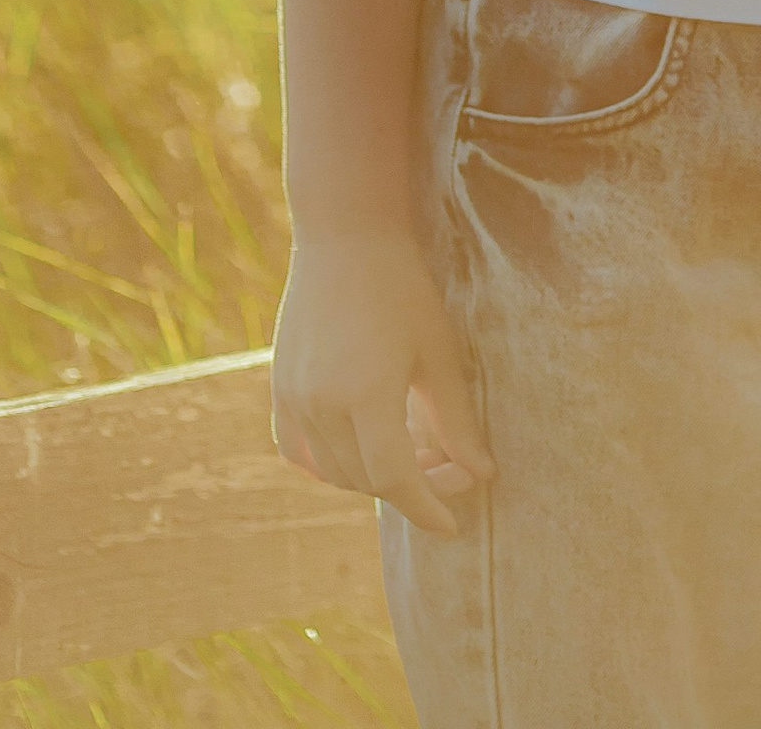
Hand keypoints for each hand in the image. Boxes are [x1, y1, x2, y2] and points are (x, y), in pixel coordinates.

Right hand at [271, 228, 494, 537]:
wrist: (345, 235)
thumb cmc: (402, 287)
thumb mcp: (439, 352)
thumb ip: (457, 420)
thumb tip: (481, 475)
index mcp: (366, 396)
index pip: (397, 481)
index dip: (427, 508)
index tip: (453, 525)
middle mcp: (321, 404)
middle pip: (367, 480)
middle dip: (412, 487)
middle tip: (449, 466)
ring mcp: (293, 398)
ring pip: (333, 472)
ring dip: (373, 477)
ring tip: (413, 450)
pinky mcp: (279, 388)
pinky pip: (298, 451)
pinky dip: (328, 464)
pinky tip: (359, 448)